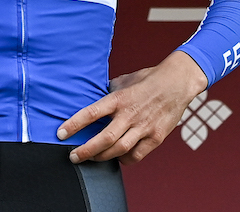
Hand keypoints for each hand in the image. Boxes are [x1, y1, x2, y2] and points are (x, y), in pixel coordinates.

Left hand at [57, 50, 207, 163]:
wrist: (178, 82)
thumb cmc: (150, 79)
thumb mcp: (126, 80)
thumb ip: (110, 92)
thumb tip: (94, 98)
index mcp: (120, 98)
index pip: (91, 113)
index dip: (74, 125)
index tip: (60, 133)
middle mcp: (131, 114)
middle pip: (104, 139)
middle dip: (85, 151)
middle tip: (73, 156)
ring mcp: (144, 127)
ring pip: (119, 150)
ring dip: (101, 157)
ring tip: (91, 158)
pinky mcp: (156, 137)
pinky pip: (136, 156)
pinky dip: (124, 159)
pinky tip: (118, 156)